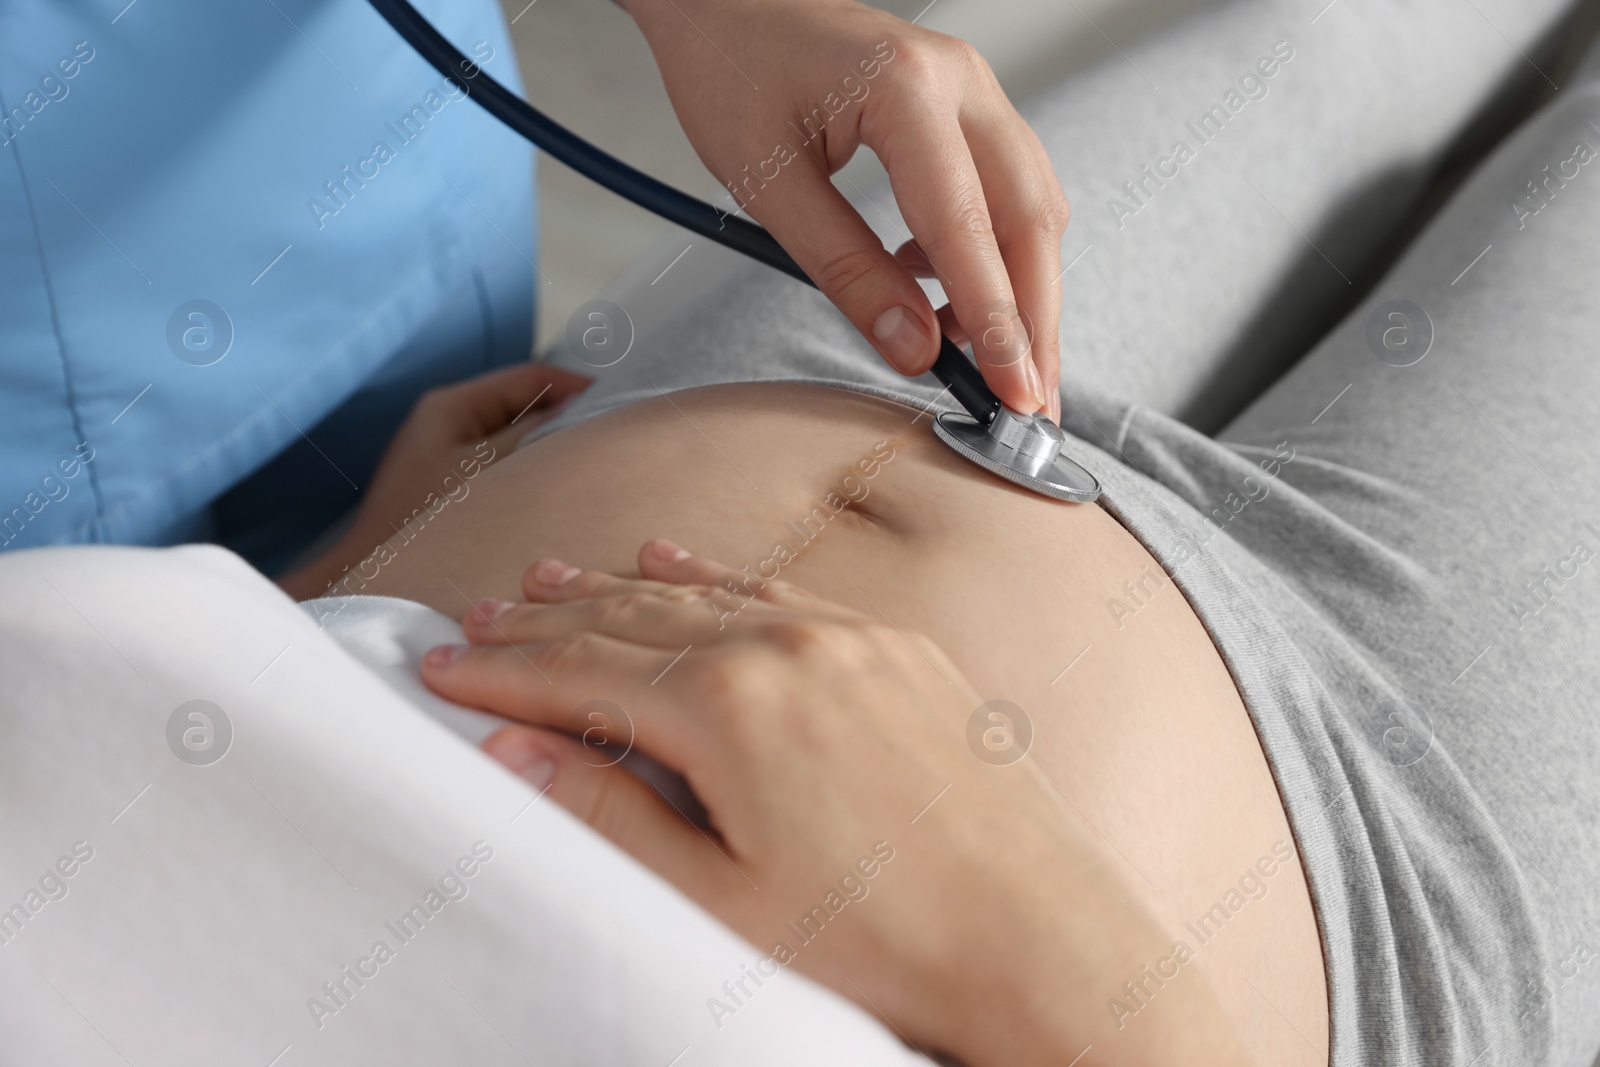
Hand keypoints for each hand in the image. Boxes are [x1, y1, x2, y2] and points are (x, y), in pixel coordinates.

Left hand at [276, 362, 589, 599]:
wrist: (372, 581)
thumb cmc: (423, 522)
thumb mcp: (489, 470)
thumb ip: (535, 435)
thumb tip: (582, 410)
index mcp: (452, 406)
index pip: (532, 378)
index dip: (580, 386)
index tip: (621, 403)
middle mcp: (448, 421)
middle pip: (524, 404)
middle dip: (568, 416)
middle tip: (613, 434)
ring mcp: (448, 453)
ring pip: (516, 435)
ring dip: (550, 445)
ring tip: (592, 462)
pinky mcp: (451, 483)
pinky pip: (503, 463)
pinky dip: (530, 469)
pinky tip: (557, 490)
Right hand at [420, 542, 1247, 1066]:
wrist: (1036, 939)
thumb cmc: (879, 938)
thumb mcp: (719, 897)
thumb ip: (611, 811)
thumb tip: (514, 749)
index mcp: (728, 706)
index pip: (581, 673)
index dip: (501, 670)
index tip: (439, 664)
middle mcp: (785, 646)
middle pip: (631, 621)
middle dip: (544, 622)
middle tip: (477, 618)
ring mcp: (849, 637)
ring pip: (702, 596)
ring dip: (618, 589)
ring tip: (549, 577)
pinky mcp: (897, 648)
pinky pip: (782, 591)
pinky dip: (716, 580)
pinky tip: (677, 564)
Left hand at [622, 0, 1066, 420]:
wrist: (726, 2)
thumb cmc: (731, 71)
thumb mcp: (769, 186)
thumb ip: (844, 269)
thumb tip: (914, 350)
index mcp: (907, 91)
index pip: (969, 227)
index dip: (998, 322)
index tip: (1012, 394)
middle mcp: (962, 81)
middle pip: (1030, 217)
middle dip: (1035, 320)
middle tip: (1030, 406)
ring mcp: (974, 89)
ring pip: (1032, 205)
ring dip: (1022, 291)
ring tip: (993, 367)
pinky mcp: (968, 108)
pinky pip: (1006, 190)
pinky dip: (993, 254)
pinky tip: (946, 298)